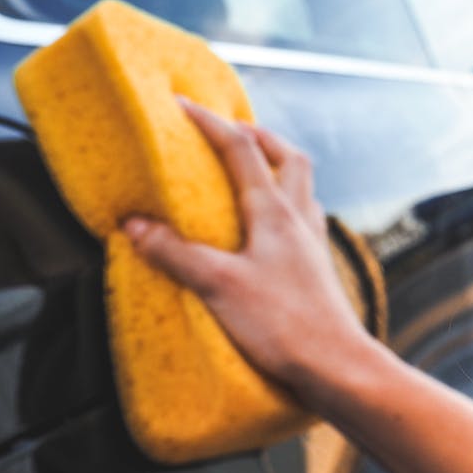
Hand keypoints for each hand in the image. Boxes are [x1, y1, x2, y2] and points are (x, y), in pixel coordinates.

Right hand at [123, 97, 367, 405]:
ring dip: (278, 169)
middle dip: (260, 136)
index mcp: (274, 212)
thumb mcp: (217, 285)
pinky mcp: (318, 269)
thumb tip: (135, 225)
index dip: (210, 122)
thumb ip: (175, 253)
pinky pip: (305, 222)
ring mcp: (313, 243)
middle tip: (232, 131)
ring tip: (251, 174)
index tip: (182, 106)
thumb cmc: (283, 325)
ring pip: (302, 187)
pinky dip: (286, 210)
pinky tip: (271, 231)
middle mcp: (299, 218)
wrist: (336, 366)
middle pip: (288, 157)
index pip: (241, 149)